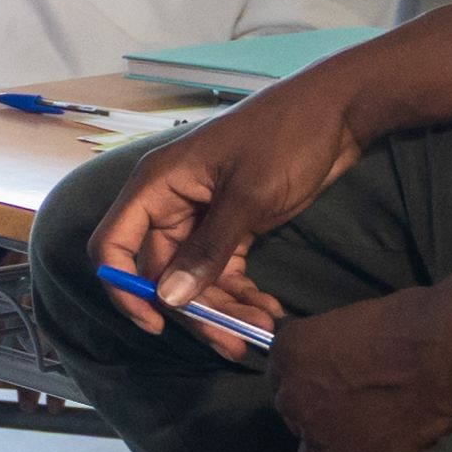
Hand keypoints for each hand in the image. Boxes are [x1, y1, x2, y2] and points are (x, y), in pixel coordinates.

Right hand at [91, 70, 360, 309]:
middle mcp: (172, 202)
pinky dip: (241, 292)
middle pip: (162, 271)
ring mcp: (203, 214)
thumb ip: (207, 250)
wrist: (338, 111)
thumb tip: (168, 299)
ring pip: (196, 276)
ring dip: (224, 307)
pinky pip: (223, 268)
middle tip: (233, 341)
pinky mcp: (233, 223)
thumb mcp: (247, 197)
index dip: (123, 286)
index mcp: (158, 185)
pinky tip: (268, 310)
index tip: (157, 322)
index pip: (114, 244)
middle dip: (195, 309)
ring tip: (262, 329)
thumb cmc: (285, 138)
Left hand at [271, 280, 451, 451]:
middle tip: (359, 412)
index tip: (336, 386)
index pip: (281, 381)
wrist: (448, 350)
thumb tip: (332, 365)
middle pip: (296, 421)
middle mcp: (292, 398)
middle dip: (322, 418)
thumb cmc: (412, 322)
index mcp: (289, 353)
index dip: (311, 385)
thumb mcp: (353, 318)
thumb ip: (328, 347)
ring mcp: (318, 436)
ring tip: (367, 444)